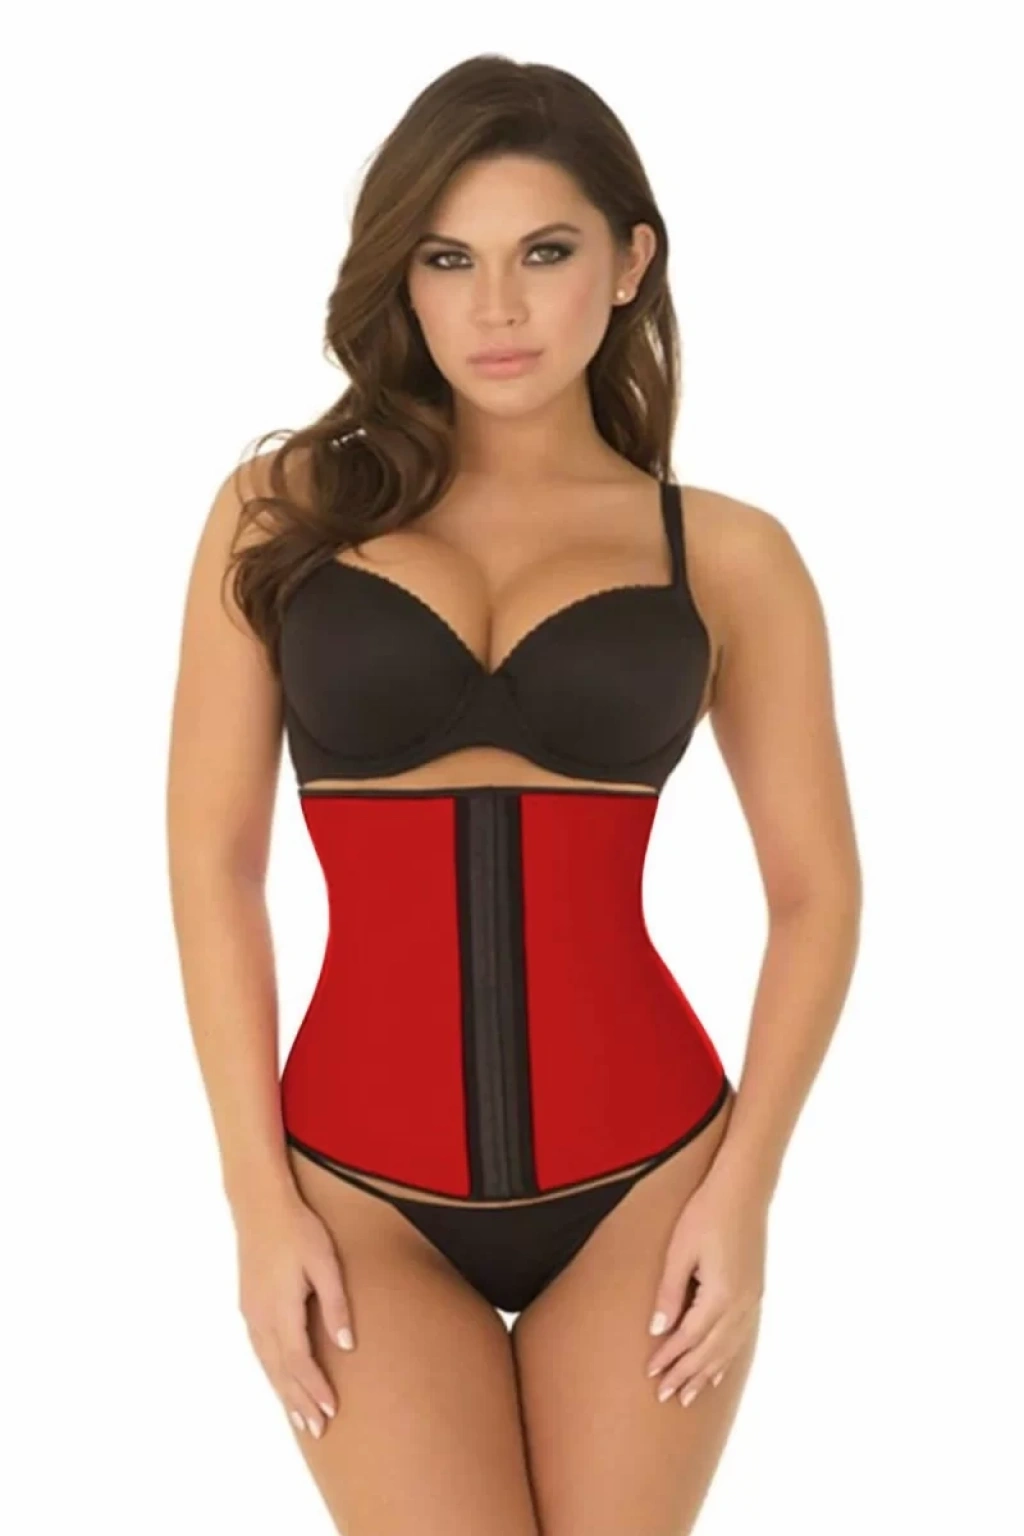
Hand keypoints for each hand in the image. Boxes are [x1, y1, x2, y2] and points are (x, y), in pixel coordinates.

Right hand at [234, 1191, 355, 1438]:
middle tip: (318, 1430)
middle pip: (280, 1371)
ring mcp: (250, 1312)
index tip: (331, 1411)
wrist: (259, 1205)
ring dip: (284, 1392)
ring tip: (300, 1418)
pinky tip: (281, 1379)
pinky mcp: (248, 1305)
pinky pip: (260, 1350)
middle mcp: (261, 1317)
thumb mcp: (325, 1262)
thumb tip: (347, 1345)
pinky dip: (273, 1372)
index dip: (314, 1389)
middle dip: (299, 1402)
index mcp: (281, 1309)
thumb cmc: (298, 1229)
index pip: (298, 1362)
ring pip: (267, 1364)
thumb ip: (335, 1304)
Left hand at [645, 1170, 766, 1406]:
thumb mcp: (680, 1251)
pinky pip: (740, 1337)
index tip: (650, 1374)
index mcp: (720, 1295)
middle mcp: (740, 1305)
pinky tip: (718, 1369)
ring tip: (688, 1395)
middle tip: (664, 1396)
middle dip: (686, 1375)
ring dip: (706, 1373)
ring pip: (727, 1349)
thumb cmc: (706, 1214)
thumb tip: (657, 1331)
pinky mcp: (755, 1293)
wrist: (743, 1190)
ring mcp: (751, 1301)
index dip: (669, 1358)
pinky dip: (726, 1358)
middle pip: (709, 1351)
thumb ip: (669, 1293)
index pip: (689, 1338)